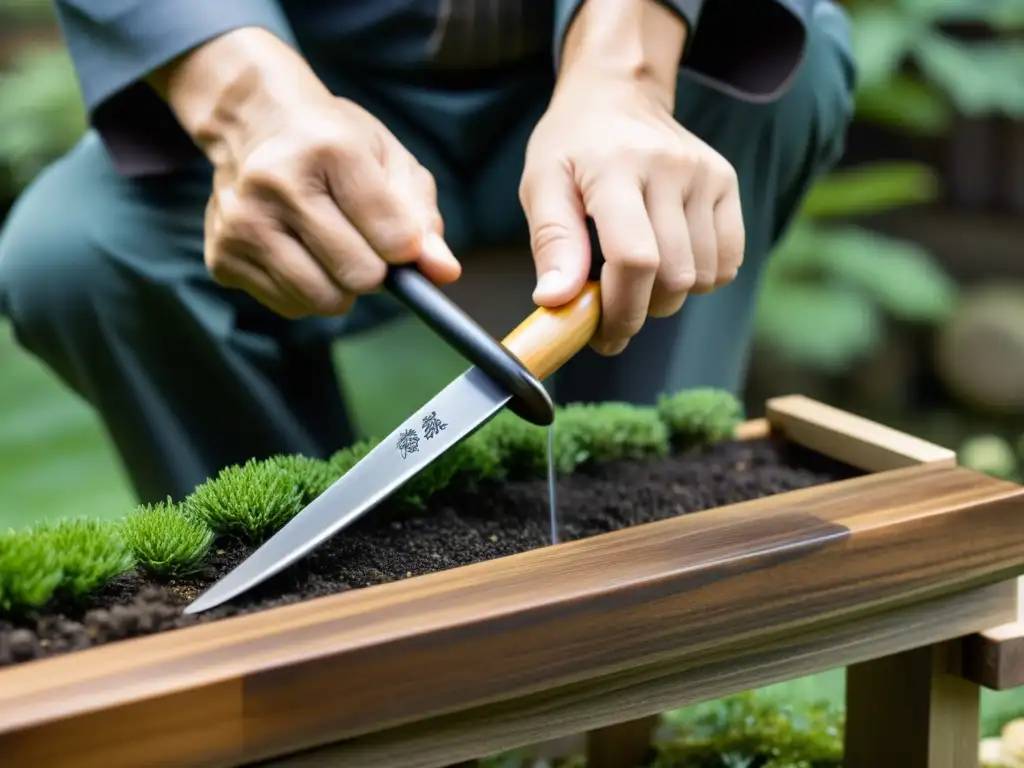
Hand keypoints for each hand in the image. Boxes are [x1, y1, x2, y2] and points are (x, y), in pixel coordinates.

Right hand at [153, 29, 459, 318]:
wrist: (254, 123)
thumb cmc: (334, 145)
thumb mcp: (390, 161)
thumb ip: (422, 219)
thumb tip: (445, 272)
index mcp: (328, 148)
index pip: (392, 236)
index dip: (406, 249)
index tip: (398, 239)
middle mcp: (275, 182)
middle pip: (358, 276)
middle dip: (374, 271)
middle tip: (362, 244)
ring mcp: (241, 222)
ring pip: (321, 300)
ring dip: (340, 288)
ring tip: (330, 249)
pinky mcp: (221, 256)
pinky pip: (289, 306)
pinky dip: (305, 291)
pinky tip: (297, 252)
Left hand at [519, 72, 744, 355]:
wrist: (617, 94)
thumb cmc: (572, 147)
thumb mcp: (541, 185)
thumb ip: (551, 243)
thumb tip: (556, 301)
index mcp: (616, 168)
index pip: (635, 259)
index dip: (621, 310)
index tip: (600, 332)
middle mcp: (670, 169)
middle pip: (673, 278)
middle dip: (641, 309)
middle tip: (612, 307)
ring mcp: (705, 175)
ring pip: (703, 277)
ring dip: (669, 296)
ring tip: (639, 277)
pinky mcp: (726, 183)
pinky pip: (728, 262)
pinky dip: (701, 278)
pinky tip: (670, 261)